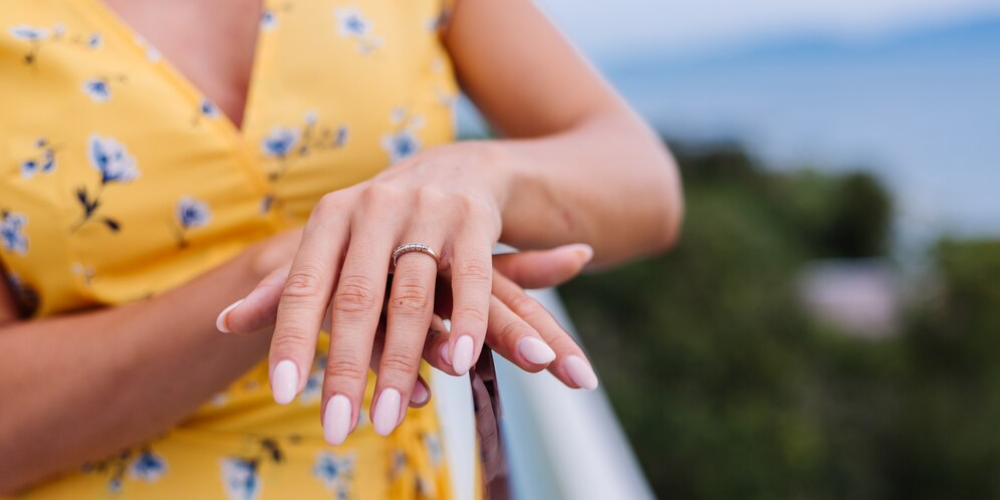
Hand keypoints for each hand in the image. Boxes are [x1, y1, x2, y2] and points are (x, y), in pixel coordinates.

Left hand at [221, 242, 597, 443]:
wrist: (457, 168)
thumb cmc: (381, 222)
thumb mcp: (333, 241)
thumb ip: (286, 285)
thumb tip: (223, 324)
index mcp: (331, 216)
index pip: (304, 286)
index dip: (292, 339)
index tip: (284, 394)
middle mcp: (374, 208)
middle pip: (357, 299)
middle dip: (344, 368)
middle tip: (336, 428)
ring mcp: (427, 211)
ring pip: (411, 298)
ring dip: (400, 364)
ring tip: (387, 419)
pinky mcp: (473, 221)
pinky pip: (470, 280)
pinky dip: (464, 323)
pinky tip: (457, 364)